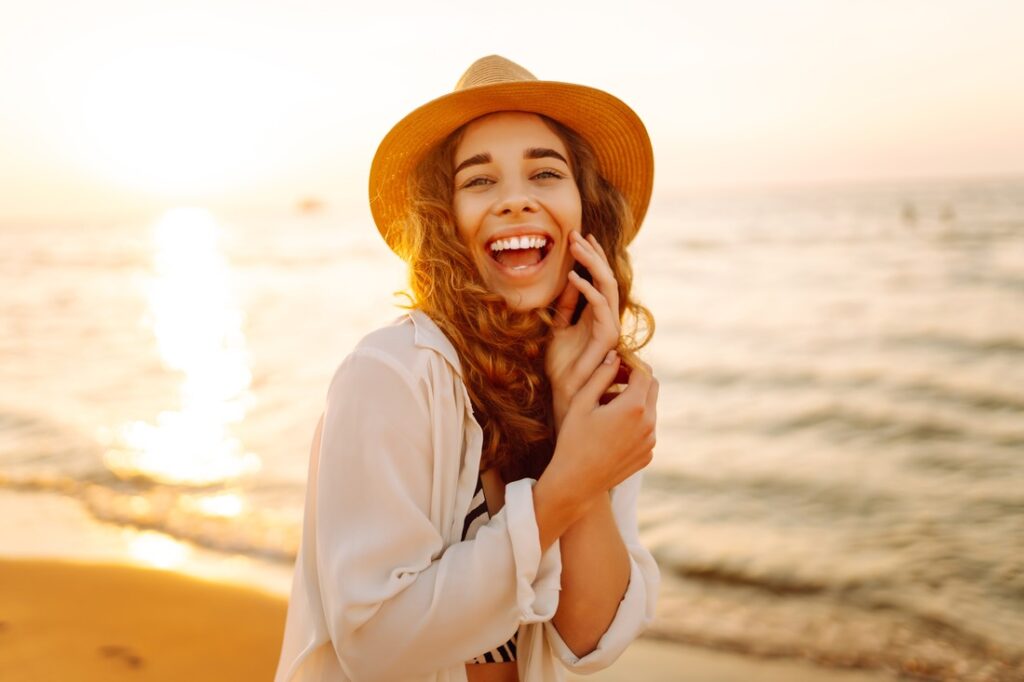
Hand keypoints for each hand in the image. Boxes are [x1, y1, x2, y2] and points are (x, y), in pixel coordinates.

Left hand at [546, 231, 620, 430]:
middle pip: (605, 277)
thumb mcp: (558, 327)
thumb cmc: (561, 366)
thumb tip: (569, 281)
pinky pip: (601, 306)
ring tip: (574, 246)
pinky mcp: (607, 337)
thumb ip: (566, 306)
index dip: (590, 256)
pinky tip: (573, 276)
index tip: (576, 236)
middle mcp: (607, 317)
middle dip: (592, 253)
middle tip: (576, 233)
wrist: (564, 393)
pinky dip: (588, 289)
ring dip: (591, 264)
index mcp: (596, 314)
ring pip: (607, 286)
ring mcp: (610, 326)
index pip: (598, 278)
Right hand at [546, 350, 658, 501]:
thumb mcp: (581, 402)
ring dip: (636, 401)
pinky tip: (612, 430)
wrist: (576, 482)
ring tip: (609, 406)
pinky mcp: (648, 455)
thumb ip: (600, 375)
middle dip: (637, 379)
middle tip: (615, 378)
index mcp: (634, 406)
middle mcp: (649, 423)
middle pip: (652, 388)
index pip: (644, 372)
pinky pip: (647, 430)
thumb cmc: (573, 439)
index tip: (617, 362)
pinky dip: (635, 423)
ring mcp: (650, 441)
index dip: (631, 362)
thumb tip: (615, 356)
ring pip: (650, 409)